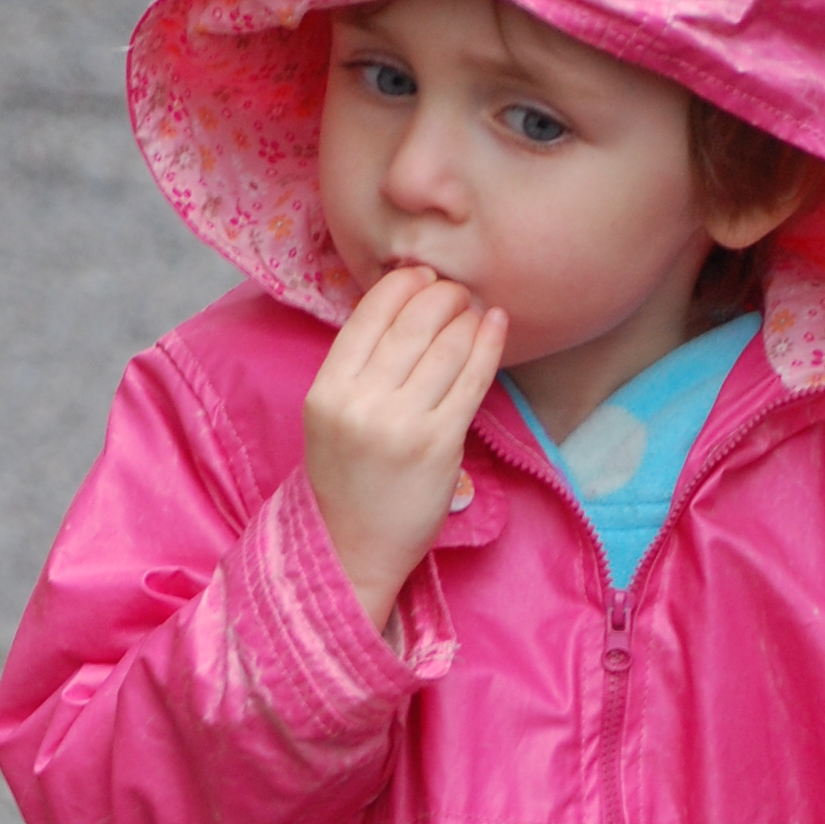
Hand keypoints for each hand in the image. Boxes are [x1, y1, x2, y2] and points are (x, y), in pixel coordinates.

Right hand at [303, 266, 507, 632]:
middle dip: (441, 294)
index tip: (421, 276)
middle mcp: (361, 403)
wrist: (352, 547)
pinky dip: (488, 345)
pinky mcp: (440, 444)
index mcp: (327, 389)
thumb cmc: (345, 479)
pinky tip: (497, 325)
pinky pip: (472, 380)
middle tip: (456, 291)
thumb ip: (357, 368)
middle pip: (412, 323)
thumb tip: (404, 307)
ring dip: (466, 317)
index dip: (402, 285)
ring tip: (475, 310)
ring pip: (445, 347)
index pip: (370, 315)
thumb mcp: (330, 416)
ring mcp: (402, 424)